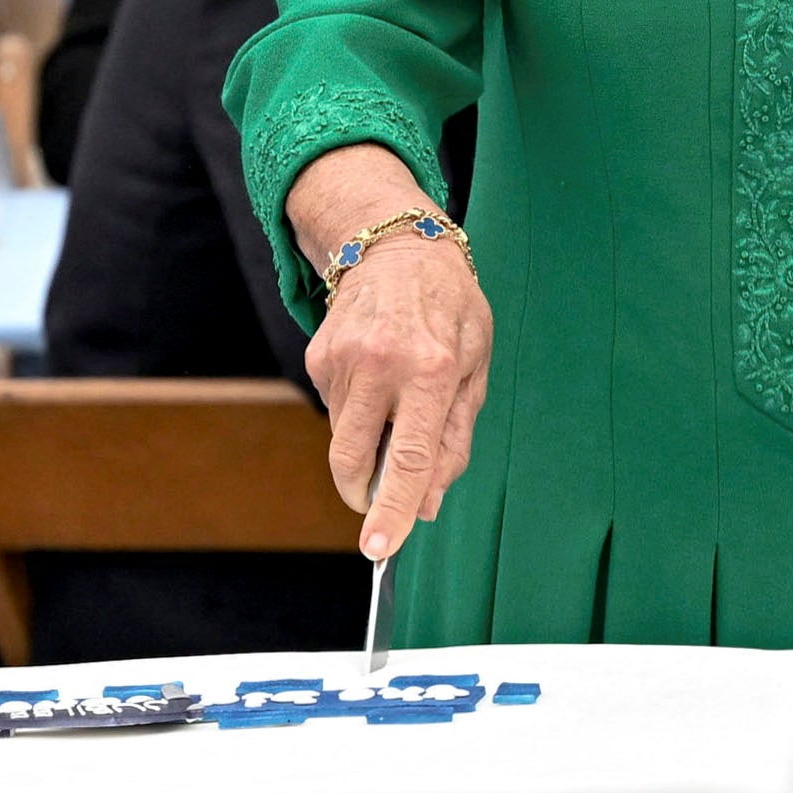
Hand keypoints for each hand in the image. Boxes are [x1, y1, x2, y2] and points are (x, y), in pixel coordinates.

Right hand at [290, 144, 492, 555]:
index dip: (395, 510)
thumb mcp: (475, 368)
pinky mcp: (317, 356)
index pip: (410, 459)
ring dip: (369, 442)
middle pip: (354, 460)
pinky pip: (335, 409)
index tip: (379, 548)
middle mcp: (381, 364)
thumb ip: (454, 440)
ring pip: (344, 438)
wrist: (397, 244)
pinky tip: (377, 376)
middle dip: (363, 494)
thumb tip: (429, 503)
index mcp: (432, 369)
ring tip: (396, 399)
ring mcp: (342, 359)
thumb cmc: (449, 309)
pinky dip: (357, 411)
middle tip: (380, 498)